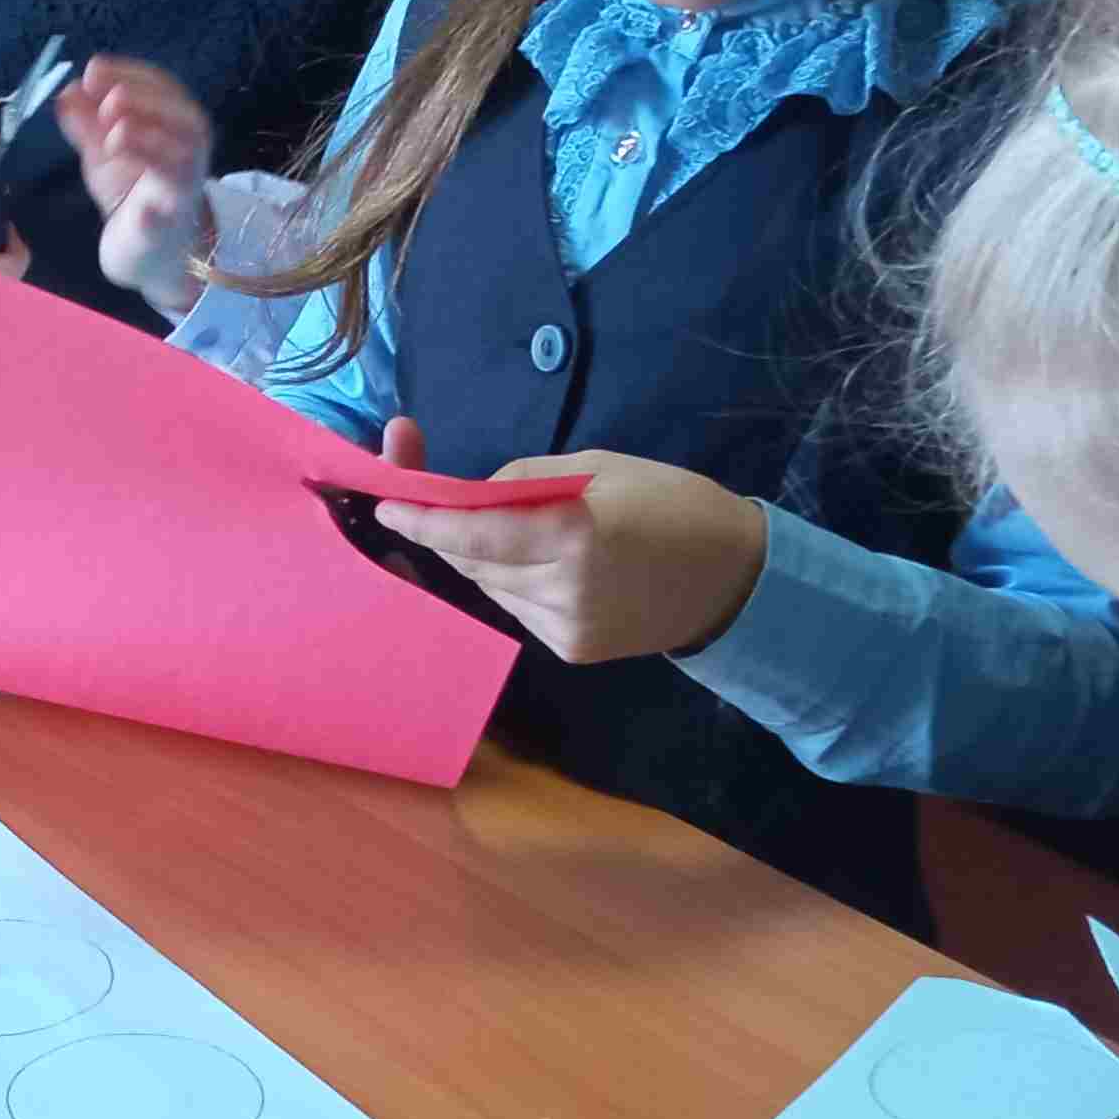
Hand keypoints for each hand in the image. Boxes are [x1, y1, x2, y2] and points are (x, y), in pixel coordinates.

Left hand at [56, 54, 213, 313]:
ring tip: (115, 136)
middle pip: (182, 119)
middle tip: (109, 101)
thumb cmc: (131, 191)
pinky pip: (166, 221)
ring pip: (181, 164)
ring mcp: (181, 193)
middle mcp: (188, 153)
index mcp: (174, 124)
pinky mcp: (168, 229)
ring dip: (150, 144)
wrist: (152, 250)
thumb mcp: (104, 150)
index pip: (162, 87)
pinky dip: (154, 215)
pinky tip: (143, 212)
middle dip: (145, 103)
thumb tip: (66, 90)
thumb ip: (85, 122)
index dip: (129, 73)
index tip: (92, 70)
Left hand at [365, 420, 766, 660]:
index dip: (424, 521)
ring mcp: (565, 629)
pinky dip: (513, 581)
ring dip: (482, 556)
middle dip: (447, 530)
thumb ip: (525, 482)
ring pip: (491, 587)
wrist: (733, 578)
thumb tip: (468, 499)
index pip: (475, 534)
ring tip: (510, 527)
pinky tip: (541, 563)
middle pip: (475, 561)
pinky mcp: (571, 651)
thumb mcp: (599, 468)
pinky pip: (517, 608)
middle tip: (423, 496)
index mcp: (574, 536)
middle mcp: (563, 590)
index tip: (385, 506)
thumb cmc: (671, 502)